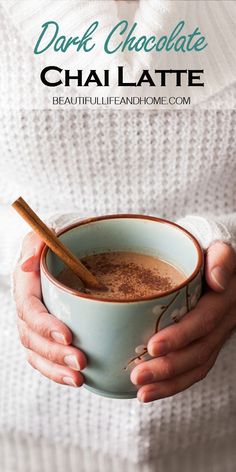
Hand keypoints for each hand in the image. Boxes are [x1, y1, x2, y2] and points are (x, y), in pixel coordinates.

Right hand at [13, 232, 86, 386]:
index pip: (30, 309)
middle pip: (32, 337)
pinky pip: (44, 359)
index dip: (45, 326)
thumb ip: (37, 242)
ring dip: (56, 369)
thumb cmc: (58, 241)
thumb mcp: (49, 233)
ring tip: (79, 379)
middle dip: (54, 354)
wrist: (64, 251)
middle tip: (81, 362)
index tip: (68, 336)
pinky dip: (58, 372)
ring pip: (36, 354)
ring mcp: (34, 325)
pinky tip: (79, 380)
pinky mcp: (45, 336)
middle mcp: (27, 309)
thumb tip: (27, 264)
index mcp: (26, 286)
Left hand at [130, 241, 235, 402]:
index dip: (180, 336)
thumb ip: (222, 259)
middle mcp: (224, 322)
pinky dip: (172, 384)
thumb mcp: (218, 248)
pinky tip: (150, 392)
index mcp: (225, 299)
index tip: (152, 346)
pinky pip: (194, 370)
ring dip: (169, 382)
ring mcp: (216, 337)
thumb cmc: (208, 254)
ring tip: (140, 392)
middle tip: (137, 376)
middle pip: (198, 351)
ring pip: (196, 367)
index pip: (204, 321)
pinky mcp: (206, 345)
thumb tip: (218, 280)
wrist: (217, 265)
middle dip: (168, 368)